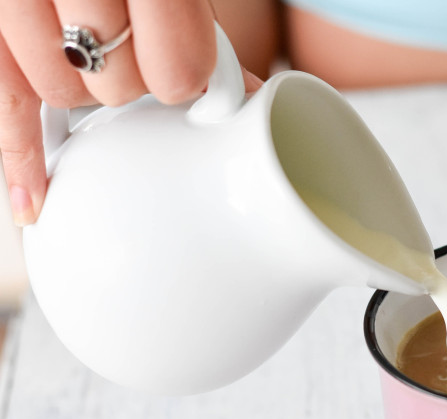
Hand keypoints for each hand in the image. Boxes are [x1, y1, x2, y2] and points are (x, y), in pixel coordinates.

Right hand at [0, 0, 219, 225]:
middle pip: (121, 85)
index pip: (179, 66)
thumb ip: (201, 23)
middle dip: (136, 81)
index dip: (188, 80)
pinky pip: (6, 102)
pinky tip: (32, 201)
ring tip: (90, 46)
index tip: (190, 72)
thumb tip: (254, 97)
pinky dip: (20, 155)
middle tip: (135, 48)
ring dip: (85, 87)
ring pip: (64, 91)